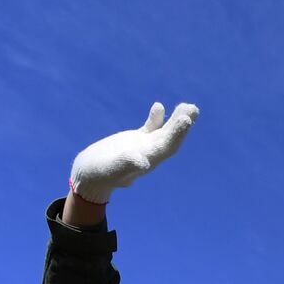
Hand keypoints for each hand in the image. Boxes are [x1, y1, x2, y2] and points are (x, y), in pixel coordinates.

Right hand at [69, 102, 198, 204]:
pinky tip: (159, 106)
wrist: (90, 176)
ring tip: (189, 106)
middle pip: (170, 138)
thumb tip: (144, 163)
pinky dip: (156, 119)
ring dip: (175, 120)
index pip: (167, 146)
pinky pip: (150, 129)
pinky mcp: (135, 141)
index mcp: (148, 160)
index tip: (186, 120)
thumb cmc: (99, 174)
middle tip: (193, 109)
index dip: (177, 134)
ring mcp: (144, 146)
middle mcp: (150, 154)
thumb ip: (127, 164)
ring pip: (163, 132)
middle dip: (181, 125)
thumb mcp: (112, 168)